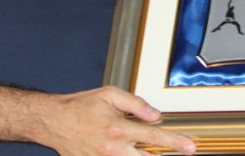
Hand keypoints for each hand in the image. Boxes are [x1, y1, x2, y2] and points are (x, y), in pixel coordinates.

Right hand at [41, 86, 194, 155]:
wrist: (54, 121)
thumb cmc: (80, 106)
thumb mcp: (109, 94)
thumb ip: (136, 104)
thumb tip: (156, 116)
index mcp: (119, 128)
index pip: (154, 137)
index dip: (175, 142)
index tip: (190, 147)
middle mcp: (113, 149)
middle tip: (178, 151)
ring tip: (142, 147)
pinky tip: (127, 151)